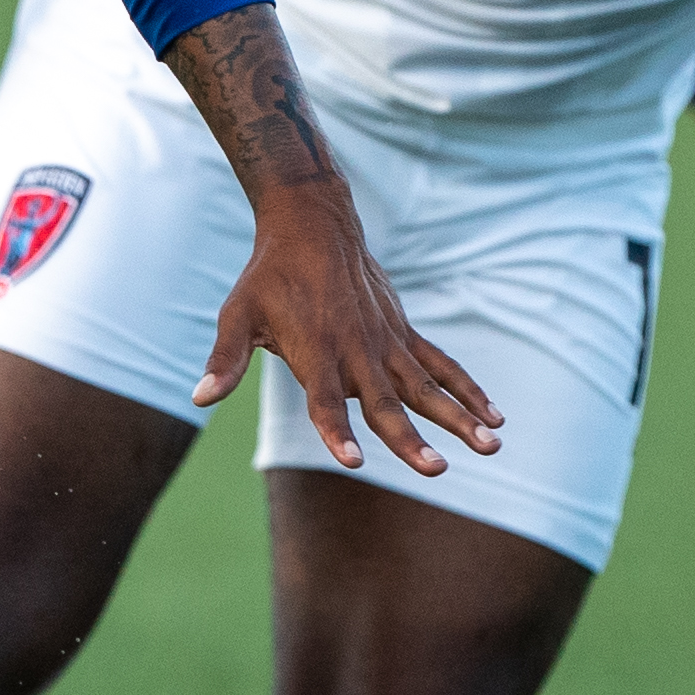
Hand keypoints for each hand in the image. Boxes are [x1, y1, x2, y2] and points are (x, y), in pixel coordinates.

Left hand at [199, 185, 499, 476]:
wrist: (313, 224)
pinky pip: (441, 364)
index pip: (326, 401)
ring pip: (426, 386)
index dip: (336, 431)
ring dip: (458, 416)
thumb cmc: (268, 277)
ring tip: (491, 446)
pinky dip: (467, 388)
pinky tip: (494, 416)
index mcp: (315, 351)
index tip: (354, 461)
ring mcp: (386, 342)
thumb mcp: (238, 314)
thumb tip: (199, 398)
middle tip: (438, 470)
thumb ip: (225, 359)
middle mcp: (356, 350)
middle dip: (411, 438)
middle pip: (386, 402)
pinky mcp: (403, 332)